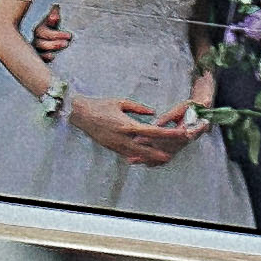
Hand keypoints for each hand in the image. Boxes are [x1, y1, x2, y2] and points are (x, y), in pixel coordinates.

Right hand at [70, 96, 202, 163]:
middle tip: (173, 155)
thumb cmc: (101, 105)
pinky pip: (128, 154)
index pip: (152, 131)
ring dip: (150, 156)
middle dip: (160, 151)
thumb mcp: (121, 102)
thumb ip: (138, 108)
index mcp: (127, 125)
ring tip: (162, 158)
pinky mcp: (112, 148)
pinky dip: (138, 157)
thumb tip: (153, 112)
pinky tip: (145, 158)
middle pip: (147, 148)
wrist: (82, 115)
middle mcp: (124, 138)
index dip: (166, 133)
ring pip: (138, 154)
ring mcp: (117, 145)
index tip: (178, 133)